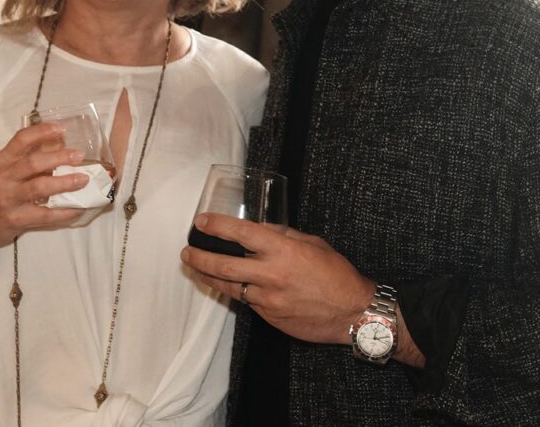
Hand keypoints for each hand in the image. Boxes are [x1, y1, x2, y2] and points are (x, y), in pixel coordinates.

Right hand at [0, 122, 89, 256]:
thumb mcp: (2, 172)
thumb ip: (25, 160)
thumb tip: (60, 146)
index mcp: (1, 161)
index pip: (21, 140)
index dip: (42, 132)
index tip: (62, 128)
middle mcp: (3, 178)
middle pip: (34, 163)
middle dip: (60, 158)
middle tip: (79, 155)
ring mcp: (9, 200)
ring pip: (40, 188)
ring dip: (65, 183)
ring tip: (83, 180)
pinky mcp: (16, 220)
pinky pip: (45, 215)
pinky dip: (64, 212)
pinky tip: (78, 208)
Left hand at [180, 212, 373, 344]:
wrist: (352, 313)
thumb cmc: (337, 275)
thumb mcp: (313, 244)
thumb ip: (285, 237)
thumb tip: (265, 231)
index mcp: (283, 250)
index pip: (241, 233)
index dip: (218, 225)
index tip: (202, 221)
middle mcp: (271, 274)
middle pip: (224, 264)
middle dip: (200, 256)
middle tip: (187, 251)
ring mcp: (268, 299)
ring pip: (229, 286)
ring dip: (207, 276)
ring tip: (194, 267)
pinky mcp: (269, 317)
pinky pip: (247, 301)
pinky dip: (235, 290)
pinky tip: (226, 284)